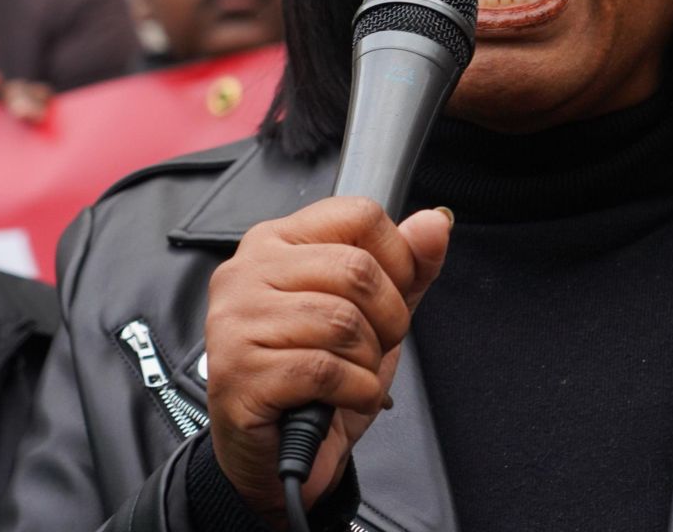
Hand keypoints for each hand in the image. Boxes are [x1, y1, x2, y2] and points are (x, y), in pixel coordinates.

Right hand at [203, 198, 452, 520]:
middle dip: (388, 320)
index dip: (398, 260)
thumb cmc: (319, 382)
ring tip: (351, 376)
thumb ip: (409, 268)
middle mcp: (247, 271)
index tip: (392, 297)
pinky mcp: (238, 372)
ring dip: (368, 362)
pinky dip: (356, 392)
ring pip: (342, 322)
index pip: (358, 215)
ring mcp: (236, 321)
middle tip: (372, 349)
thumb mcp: (376, 316)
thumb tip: (435, 223)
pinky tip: (344, 399)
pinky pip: (325, 370)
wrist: (280, 457)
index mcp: (277, 242)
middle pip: (356, 269)